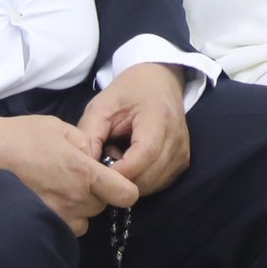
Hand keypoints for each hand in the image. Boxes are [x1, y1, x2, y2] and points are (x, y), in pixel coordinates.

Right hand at [0, 112, 139, 234]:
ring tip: (57, 189)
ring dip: (78, 208)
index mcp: (82, 173)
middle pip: (103, 207)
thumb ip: (85, 142)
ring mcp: (56, 216)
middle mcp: (73, 200)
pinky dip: (60, 218)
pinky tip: (46, 199)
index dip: (125, 188)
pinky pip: (63, 228)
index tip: (115, 181)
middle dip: (95, 194)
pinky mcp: (39, 225)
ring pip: (84, 221)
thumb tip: (95, 157)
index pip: (126, 195)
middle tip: (73, 177)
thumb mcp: (58, 127)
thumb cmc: (17, 137)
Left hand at [80, 62, 193, 194]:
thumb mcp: (101, 107)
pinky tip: (131, 162)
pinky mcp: (182, 162)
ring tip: (118, 158)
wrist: (159, 82)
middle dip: (121, 179)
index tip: (97, 172)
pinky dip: (141, 181)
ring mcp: (182, 153)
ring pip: (153, 185)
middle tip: (105, 162)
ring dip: (131, 181)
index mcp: (158, 118)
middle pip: (149, 176)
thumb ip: (89, 136)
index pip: (144, 155)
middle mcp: (177, 139)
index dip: (120, 171)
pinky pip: (160, 183)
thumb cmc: (128, 93)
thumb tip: (84, 168)